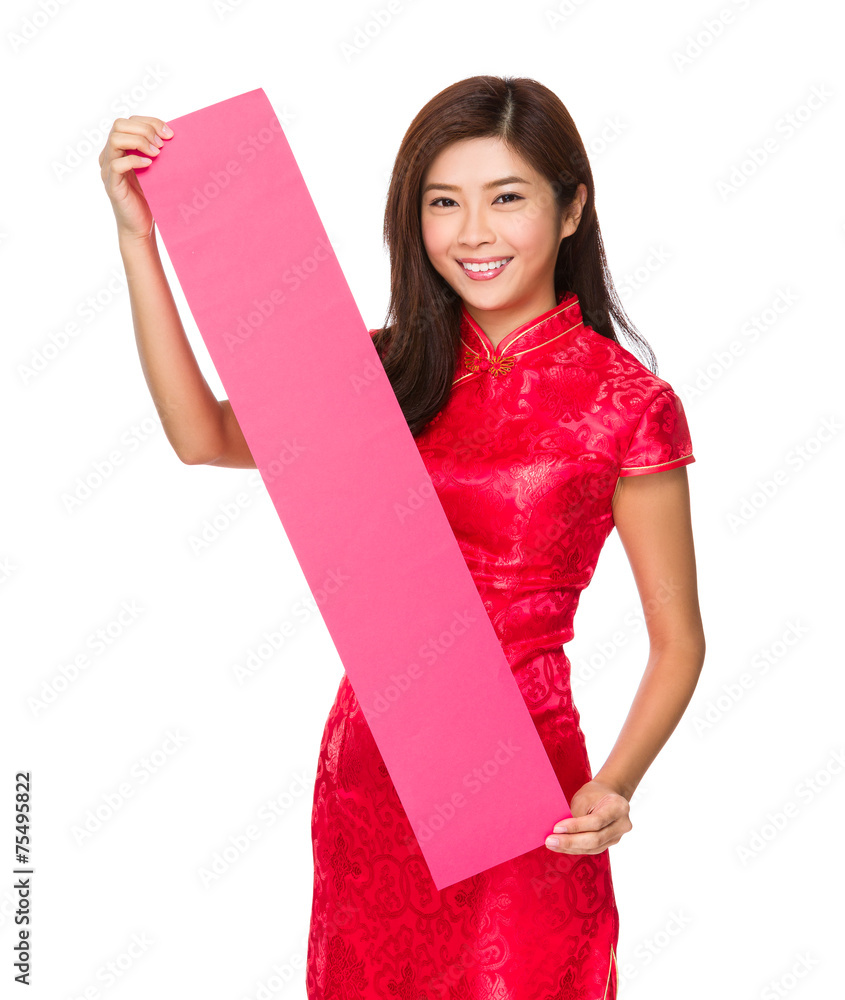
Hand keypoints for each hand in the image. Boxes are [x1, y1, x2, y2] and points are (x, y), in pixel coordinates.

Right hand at [98, 116, 173, 239]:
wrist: (142, 226)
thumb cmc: (150, 197)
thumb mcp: (155, 169)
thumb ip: (156, 152)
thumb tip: (172, 134)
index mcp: (119, 148)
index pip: (129, 121)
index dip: (150, 122)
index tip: (170, 134)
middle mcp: (110, 155)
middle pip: (119, 124)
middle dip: (145, 129)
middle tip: (162, 145)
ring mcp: (108, 169)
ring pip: (115, 139)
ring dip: (139, 142)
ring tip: (157, 154)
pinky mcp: (111, 184)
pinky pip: (117, 164)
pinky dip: (134, 160)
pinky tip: (149, 166)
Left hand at [545, 779, 631, 854]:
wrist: (607, 795)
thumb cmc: (594, 794)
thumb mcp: (584, 798)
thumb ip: (576, 815)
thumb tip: (559, 833)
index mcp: (618, 807)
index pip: (596, 821)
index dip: (575, 827)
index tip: (556, 828)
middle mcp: (622, 825)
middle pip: (595, 839)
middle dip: (570, 841)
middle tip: (550, 841)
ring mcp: (617, 836)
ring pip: (593, 847)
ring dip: (570, 847)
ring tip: (552, 844)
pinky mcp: (609, 844)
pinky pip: (592, 849)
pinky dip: (576, 848)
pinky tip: (562, 846)